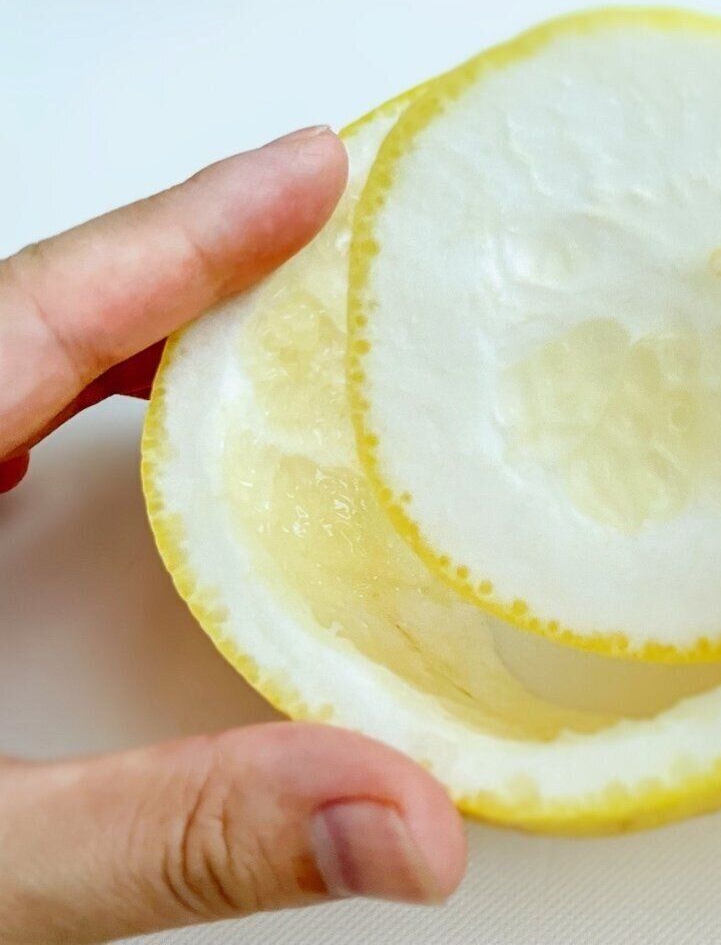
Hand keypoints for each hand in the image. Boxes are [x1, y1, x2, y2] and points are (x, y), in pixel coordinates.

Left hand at [0, 128, 464, 943]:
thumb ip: (178, 834)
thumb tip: (400, 816)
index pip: (38, 313)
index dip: (191, 234)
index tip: (308, 169)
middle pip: (21, 314)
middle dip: (175, 267)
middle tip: (308, 240)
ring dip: (123, 339)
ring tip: (245, 334)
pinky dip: (57, 413)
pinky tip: (104, 454)